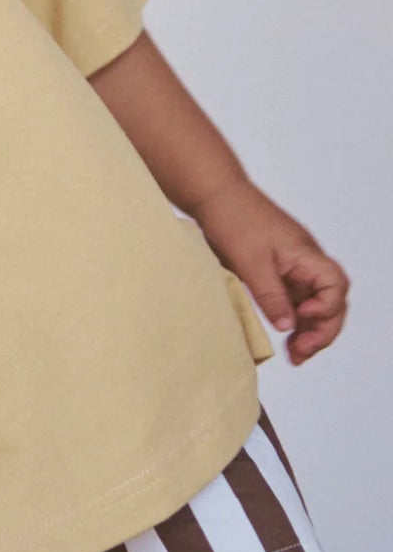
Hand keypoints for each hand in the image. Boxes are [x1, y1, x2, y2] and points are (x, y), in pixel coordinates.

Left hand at [190, 178, 349, 366]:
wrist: (215, 195)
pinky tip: (284, 337)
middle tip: (300, 354)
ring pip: (313, 304)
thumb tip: (289, 327)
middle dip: (321, 331)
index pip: (335, 286)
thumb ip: (271, 296)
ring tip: (294, 356)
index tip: (300, 319)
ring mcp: (293, 267)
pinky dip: (292, 319)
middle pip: (330, 301)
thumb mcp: (250, 262)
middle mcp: (305, 262)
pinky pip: (295, 299)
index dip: (325, 309)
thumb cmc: (234, 218)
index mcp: (305, 255)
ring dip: (308, 330)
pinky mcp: (278, 271)